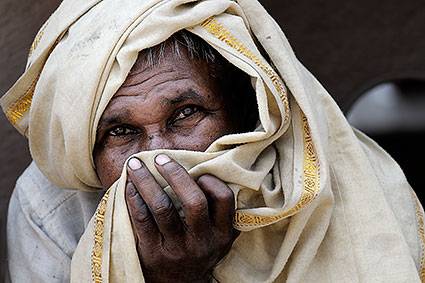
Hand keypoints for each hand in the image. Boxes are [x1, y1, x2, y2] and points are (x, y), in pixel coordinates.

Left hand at [125, 154, 238, 282]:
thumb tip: (206, 170)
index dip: (211, 181)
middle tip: (160, 158)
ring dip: (146, 181)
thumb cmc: (198, 251)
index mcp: (221, 233)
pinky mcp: (152, 254)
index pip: (224, 199)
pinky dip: (133, 198)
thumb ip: (218, 212)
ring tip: (135, 164)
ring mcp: (177, 249)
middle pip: (194, 201)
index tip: (197, 173)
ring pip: (162, 207)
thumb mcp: (217, 237)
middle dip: (175, 174)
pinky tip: (129, 186)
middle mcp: (202, 242)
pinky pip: (141, 219)